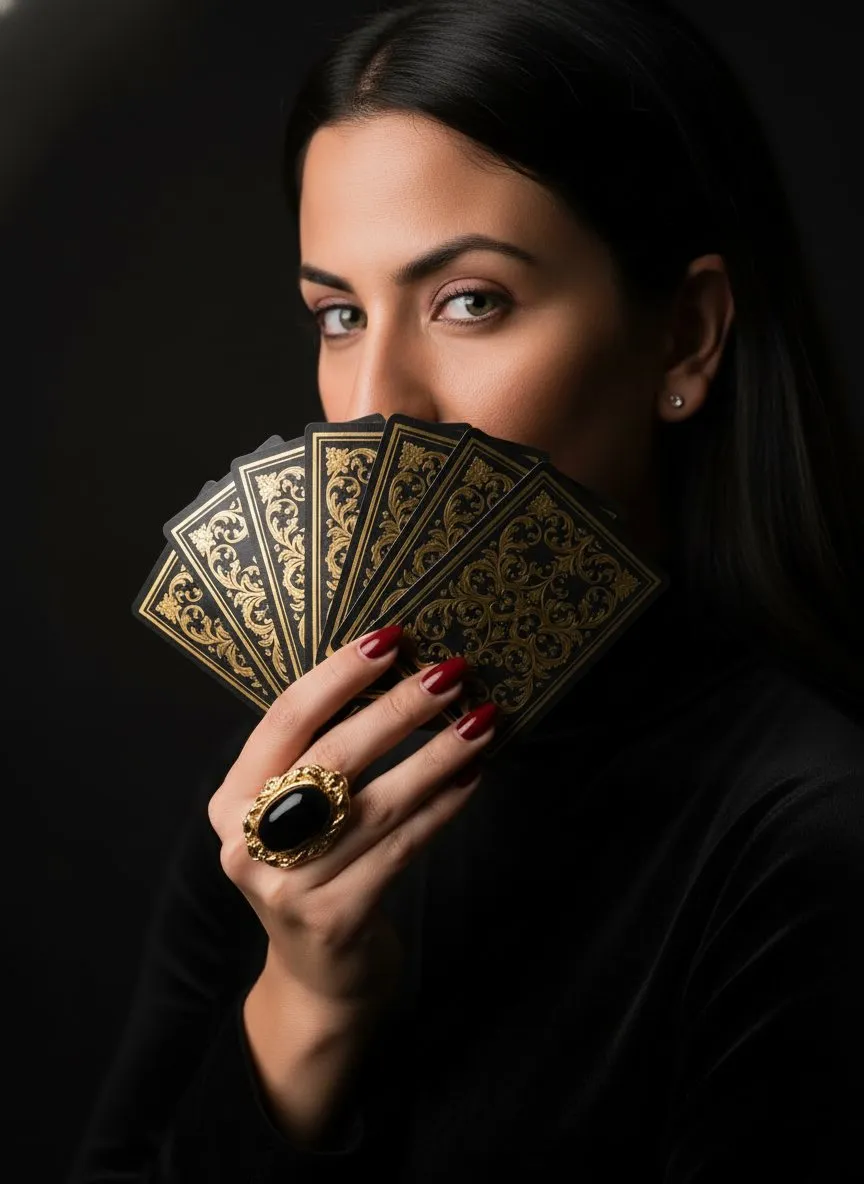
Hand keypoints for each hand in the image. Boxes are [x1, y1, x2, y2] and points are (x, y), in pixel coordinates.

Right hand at [207, 625, 495, 1009]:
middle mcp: (249, 841)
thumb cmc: (315, 873)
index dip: (339, 674)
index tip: (391, 638)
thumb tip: (395, 675)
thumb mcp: (293, 814)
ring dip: (437, 755)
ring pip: (377, 803)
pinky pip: (402, 847)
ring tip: (481, 722)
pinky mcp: (334, 919)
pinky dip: (442, 808)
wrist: (317, 980)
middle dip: (399, 708)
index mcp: (234, 799)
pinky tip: (472, 778)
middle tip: (452, 673)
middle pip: (332, 756)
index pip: (285, 718)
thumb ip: (319, 757)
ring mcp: (288, 886)